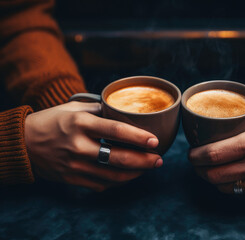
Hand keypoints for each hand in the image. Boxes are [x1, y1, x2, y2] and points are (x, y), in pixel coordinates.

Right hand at [25, 101, 161, 191]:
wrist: (23, 143)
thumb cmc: (52, 121)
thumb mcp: (73, 108)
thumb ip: (99, 109)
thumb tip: (123, 111)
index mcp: (80, 123)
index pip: (115, 130)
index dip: (138, 137)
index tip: (155, 141)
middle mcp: (78, 145)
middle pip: (118, 158)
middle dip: (144, 161)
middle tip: (159, 159)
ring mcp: (74, 165)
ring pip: (113, 175)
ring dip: (135, 173)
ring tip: (149, 167)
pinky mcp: (71, 179)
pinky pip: (101, 184)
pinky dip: (118, 181)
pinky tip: (129, 175)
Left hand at [189, 106, 244, 197]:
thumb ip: (244, 105)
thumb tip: (221, 99)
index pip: (213, 154)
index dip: (195, 156)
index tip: (191, 152)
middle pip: (214, 174)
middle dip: (199, 169)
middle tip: (195, 161)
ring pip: (224, 187)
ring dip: (211, 178)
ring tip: (209, 168)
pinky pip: (240, 192)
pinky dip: (229, 185)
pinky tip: (227, 174)